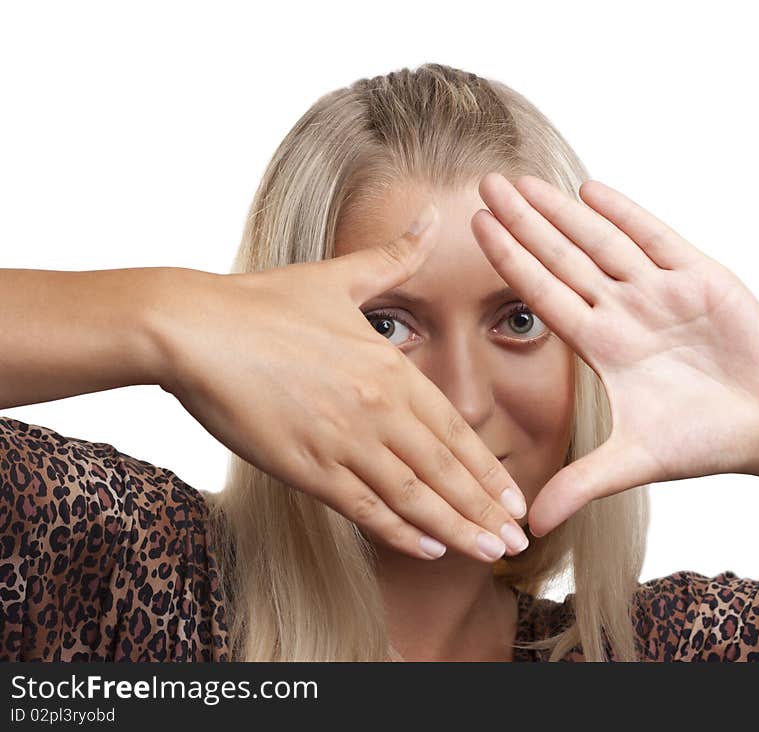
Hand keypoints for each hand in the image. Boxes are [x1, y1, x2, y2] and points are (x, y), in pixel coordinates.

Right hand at [147, 206, 529, 561]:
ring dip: (455, 528)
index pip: (454, 428)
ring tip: (489, 552)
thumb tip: (435, 216)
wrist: (194, 328)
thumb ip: (396, 257)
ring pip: (413, 495)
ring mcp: (343, 440)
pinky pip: (363, 507)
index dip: (487, 468)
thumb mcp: (340, 275)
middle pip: (444, 469)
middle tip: (517, 539)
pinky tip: (428, 550)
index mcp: (389, 367)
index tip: (513, 496)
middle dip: (484, 508)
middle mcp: (376, 407)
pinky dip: (399, 531)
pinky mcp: (305, 467)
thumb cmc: (264, 302)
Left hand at [473, 173, 758, 536]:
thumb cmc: (701, 437)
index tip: (474, 229)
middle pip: (562, 258)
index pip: (543, 294)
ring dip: (563, 212)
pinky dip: (627, 216)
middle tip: (484, 184)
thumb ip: (583, 483)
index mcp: (601, 345)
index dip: (509, 261)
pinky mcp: (700, 280)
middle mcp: (621, 310)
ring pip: (602, 242)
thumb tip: (529, 524)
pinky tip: (592, 192)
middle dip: (524, 222)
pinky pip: (657, 240)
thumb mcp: (635, 462)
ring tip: (524, 182)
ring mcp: (658, 291)